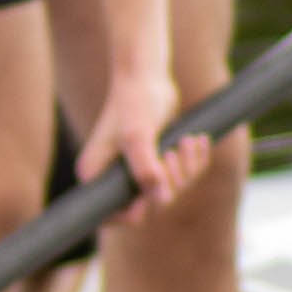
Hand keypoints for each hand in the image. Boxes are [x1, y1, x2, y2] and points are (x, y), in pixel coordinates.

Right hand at [76, 59, 209, 220]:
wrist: (147, 76)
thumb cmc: (136, 101)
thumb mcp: (139, 135)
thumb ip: (146, 169)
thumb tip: (159, 200)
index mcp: (95, 173)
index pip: (112, 216)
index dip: (136, 212)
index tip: (156, 192)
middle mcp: (111, 176)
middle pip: (149, 205)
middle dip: (172, 181)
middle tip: (176, 151)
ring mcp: (134, 170)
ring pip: (169, 191)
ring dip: (188, 168)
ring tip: (190, 140)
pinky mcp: (155, 162)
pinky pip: (180, 177)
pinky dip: (194, 162)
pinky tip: (197, 140)